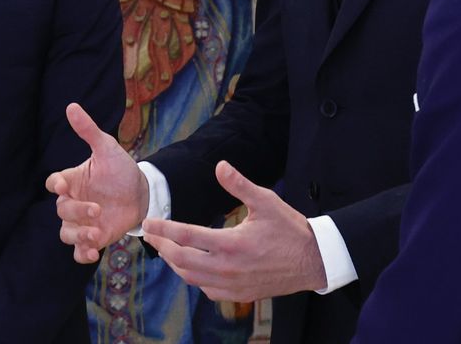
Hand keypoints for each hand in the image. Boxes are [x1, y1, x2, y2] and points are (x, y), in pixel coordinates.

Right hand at [45, 102, 147, 263]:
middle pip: (61, 210)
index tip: (62, 186)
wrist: (141, 193)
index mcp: (72, 180)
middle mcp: (73, 201)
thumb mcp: (107, 148)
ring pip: (66, 233)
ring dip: (77, 236)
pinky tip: (93, 253)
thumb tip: (72, 106)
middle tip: (97, 210)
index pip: (53, 183)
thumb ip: (88, 130)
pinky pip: (79, 251)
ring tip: (94, 235)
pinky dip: (82, 254)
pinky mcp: (93, 238)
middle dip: (77, 211)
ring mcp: (81, 222)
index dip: (55, 185)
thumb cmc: (119, 169)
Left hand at [140, 161, 326, 301]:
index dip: (163, 229)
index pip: (187, 236)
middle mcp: (228, 268)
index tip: (147, 223)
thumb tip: (220, 166)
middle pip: (182, 260)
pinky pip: (207, 290)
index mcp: (231, 243)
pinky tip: (191, 267)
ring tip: (166, 249)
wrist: (313, 260)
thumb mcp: (266, 201)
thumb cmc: (289, 229)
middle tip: (152, 236)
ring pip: (191, 278)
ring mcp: (233, 284)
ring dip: (175, 263)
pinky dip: (193, 278)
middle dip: (162, 247)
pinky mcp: (240, 294)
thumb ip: (239, 185)